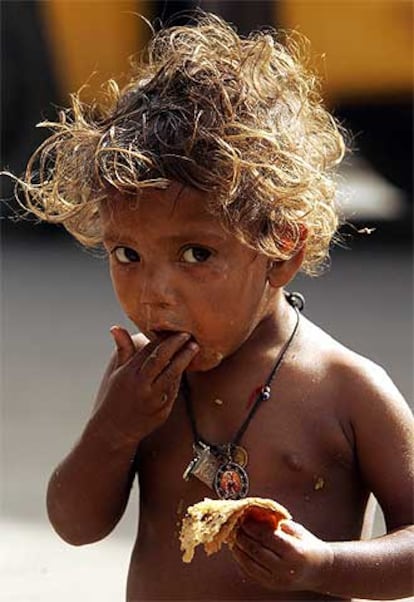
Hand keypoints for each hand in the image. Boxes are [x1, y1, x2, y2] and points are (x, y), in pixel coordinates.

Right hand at [92, 326, 198, 445]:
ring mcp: (152, 399)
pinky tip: (187, 367)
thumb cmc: (115, 397)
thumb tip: (116, 327)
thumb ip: (123, 349)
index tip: (174, 329)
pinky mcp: (162, 411)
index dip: (163, 338)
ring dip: (184, 359)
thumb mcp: (117, 373)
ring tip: (194, 348)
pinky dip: (180, 378)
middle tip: (188, 334)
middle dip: (176, 345)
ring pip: (172, 375)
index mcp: (129, 373)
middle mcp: (141, 385)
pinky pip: (174, 390)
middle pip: (162, 359)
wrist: (114, 430)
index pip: (149, 350)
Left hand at [232, 517, 332, 592]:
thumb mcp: (298, 530)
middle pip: (256, 551)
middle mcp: (285, 568)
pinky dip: (242, 562)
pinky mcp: (272, 586)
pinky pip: (252, 574)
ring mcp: (278, 580)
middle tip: (235, 526)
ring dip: (239, 550)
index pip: (266, 537)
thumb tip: (258, 515)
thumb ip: (278, 524)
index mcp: (294, 551)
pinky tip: (238, 551)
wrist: (320, 570)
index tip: (244, 518)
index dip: (252, 527)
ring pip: (250, 565)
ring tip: (234, 537)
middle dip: (243, 537)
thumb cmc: (308, 546)